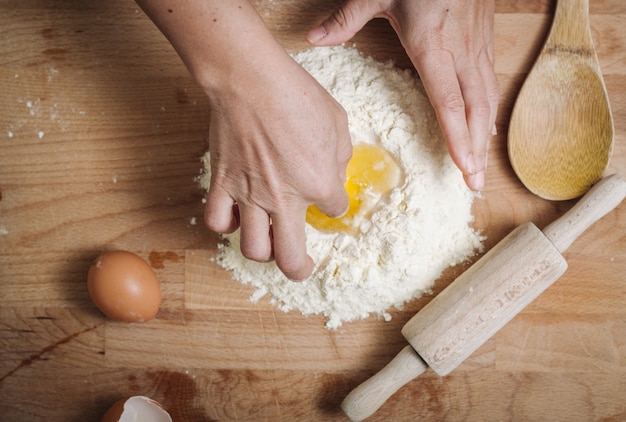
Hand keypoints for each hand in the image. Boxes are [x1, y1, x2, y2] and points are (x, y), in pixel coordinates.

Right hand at [204, 52, 351, 280]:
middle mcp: (284, 199)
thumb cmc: (295, 95)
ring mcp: (250, 195)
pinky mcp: (222, 183)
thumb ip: (341, 155)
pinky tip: (237, 213)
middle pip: (289, 258)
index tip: (329, 196)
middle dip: (299, 268)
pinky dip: (227, 224)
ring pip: (253, 249)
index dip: (334, 204)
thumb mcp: (337, 121)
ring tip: (268, 240)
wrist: (250, 80)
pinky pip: (217, 221)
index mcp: (319, 184)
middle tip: (302, 265)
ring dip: (263, 251)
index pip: (335, 211)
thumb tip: (336, 172)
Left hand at [307, 0, 498, 190]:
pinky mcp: (483, 36)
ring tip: (482, 165)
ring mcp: (476, 44)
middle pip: (474, 109)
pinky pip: (491, 80)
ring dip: (485, 135)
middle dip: (476, 150)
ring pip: (487, 97)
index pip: (449, 102)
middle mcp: (460, 51)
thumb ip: (346, 18)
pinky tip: (488, 125)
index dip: (458, 138)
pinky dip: (490, 108)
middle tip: (475, 184)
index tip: (464, 168)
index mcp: (432, 45)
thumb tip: (312, 38)